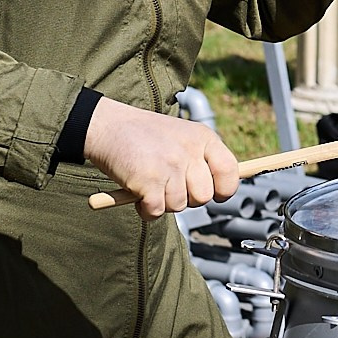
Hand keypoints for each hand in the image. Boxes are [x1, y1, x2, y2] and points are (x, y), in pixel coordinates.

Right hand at [84, 97, 238, 218]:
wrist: (107, 125)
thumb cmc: (144, 135)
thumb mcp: (182, 136)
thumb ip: (202, 159)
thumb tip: (220, 191)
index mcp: (203, 137)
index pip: (230, 171)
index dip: (224, 189)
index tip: (214, 193)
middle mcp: (189, 151)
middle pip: (204, 196)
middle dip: (186, 198)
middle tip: (168, 185)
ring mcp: (169, 166)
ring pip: (178, 206)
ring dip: (162, 202)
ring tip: (149, 182)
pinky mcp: (148, 181)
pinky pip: (157, 211)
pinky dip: (146, 210)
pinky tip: (138, 194)